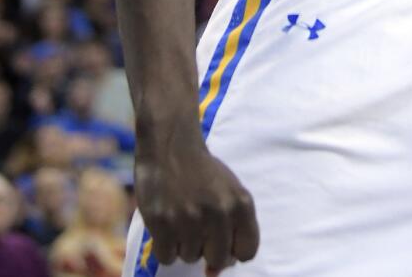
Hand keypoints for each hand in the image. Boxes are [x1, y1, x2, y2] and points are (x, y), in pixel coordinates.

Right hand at [135, 141, 258, 274]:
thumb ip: (232, 230)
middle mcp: (219, 213)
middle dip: (208, 249)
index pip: (248, 252)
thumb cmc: (203, 173)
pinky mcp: (163, 223)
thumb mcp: (229, 192)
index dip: (233, 250)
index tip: (222, 240)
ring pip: (190, 258)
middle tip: (198, 228)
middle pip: (219, 260)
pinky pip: (166, 257)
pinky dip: (165, 246)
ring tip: (181, 216)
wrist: (171, 146)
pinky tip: (166, 223)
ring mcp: (190, 219)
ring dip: (184, 244)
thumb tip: (214, 273)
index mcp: (241, 204)